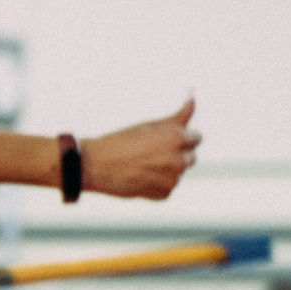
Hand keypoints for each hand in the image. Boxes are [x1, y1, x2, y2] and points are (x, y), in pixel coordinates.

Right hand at [83, 97, 198, 199]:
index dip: (178, 136)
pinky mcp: (164, 194)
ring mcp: (172, 180)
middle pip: (190, 156)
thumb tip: (193, 95)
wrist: (94, 165)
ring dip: (165, 170)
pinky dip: (156, 183)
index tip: (160, 139)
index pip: (196, 138)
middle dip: (175, 154)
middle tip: (149, 152)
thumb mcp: (151, 125)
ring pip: (178, 172)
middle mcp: (179, 161)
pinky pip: (168, 187)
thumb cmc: (121, 141)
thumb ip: (179, 115)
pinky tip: (139, 176)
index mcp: (178, 140)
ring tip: (141, 165)